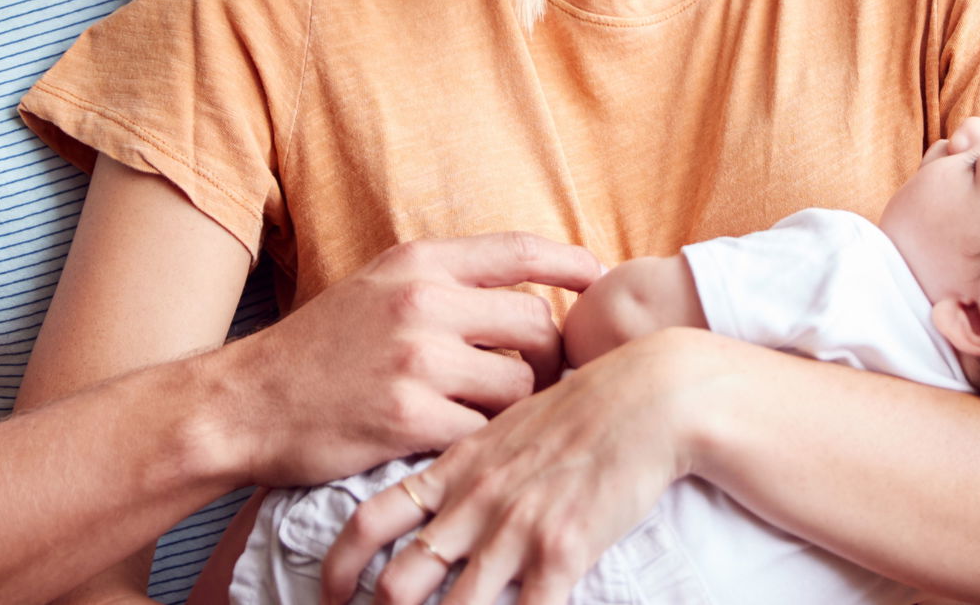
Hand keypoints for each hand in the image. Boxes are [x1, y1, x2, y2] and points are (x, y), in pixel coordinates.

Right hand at [221, 232, 602, 487]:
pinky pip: (484, 433)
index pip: (520, 252)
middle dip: (551, 359)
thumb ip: (446, 283)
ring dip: (517, 407)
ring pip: (519, 385)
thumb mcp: (378, 287)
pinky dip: (482, 443)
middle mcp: (422, 303)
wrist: (245, 404)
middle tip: (538, 380)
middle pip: (537, 326)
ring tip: (494, 414)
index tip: (599, 278)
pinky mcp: (409, 419)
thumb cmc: (320, 349)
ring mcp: (417, 361)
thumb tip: (524, 291)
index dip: (571, 264)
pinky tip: (460, 442)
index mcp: (419, 263)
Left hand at [318, 327, 718, 604]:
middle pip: (399, 582)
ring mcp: (516, 529)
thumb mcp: (511, 423)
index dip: (341, 567)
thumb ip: (475, 459)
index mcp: (456, 469)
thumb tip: (447, 488)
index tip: (330, 595)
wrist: (650, 395)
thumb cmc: (588, 405)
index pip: (371, 520)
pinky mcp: (563, 550)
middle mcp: (475, 503)